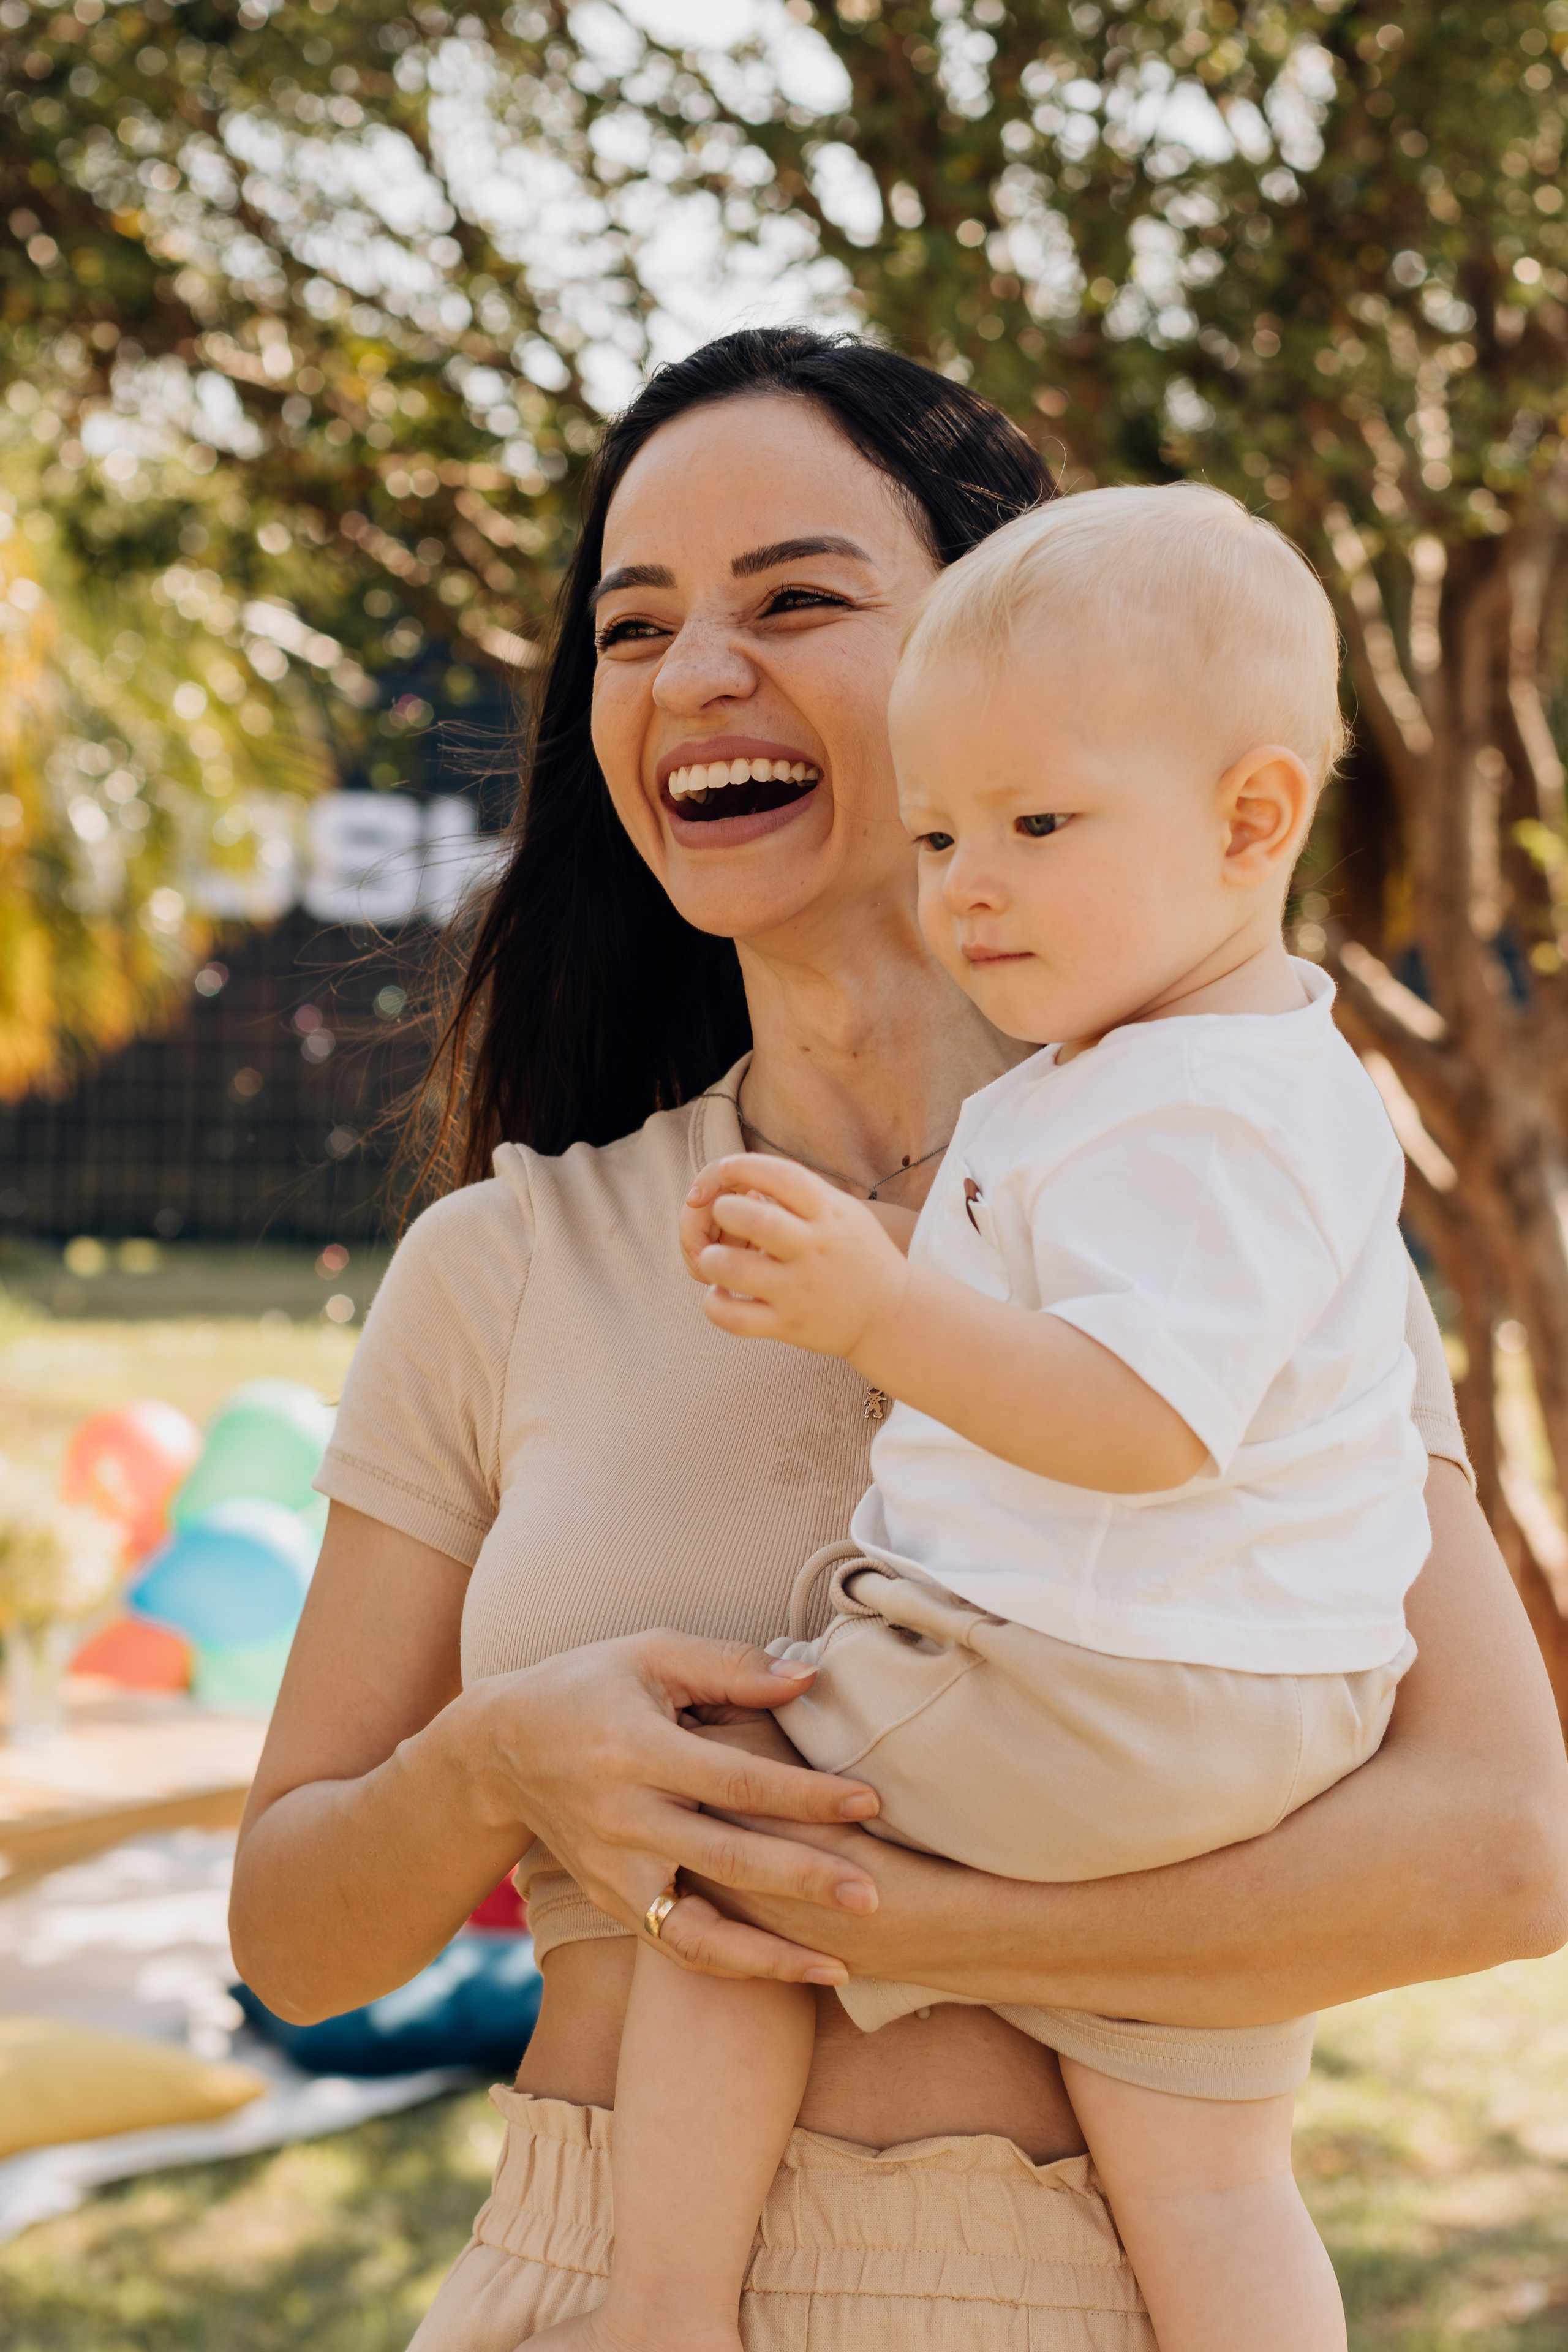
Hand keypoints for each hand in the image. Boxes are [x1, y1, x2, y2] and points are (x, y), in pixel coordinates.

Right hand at [464, 1630, 883, 1982]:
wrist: (502, 1748)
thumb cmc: (591, 1685)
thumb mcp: (652, 1654)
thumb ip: (732, 1666)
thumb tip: (810, 1677)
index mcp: (635, 1749)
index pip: (734, 1781)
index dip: (802, 1795)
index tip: (867, 1802)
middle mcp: (622, 1818)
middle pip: (726, 1859)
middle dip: (802, 1880)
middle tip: (873, 1895)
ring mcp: (614, 1869)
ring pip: (698, 1929)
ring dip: (772, 1954)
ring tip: (842, 1966)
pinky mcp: (611, 1900)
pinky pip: (677, 1945)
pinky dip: (734, 1966)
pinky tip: (790, 1972)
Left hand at [681, 1153, 910, 1361]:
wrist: (892, 1313)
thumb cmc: (857, 1253)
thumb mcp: (843, 1212)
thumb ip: (802, 1192)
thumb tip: (746, 1171)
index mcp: (828, 1215)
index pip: (784, 1176)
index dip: (745, 1166)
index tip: (725, 1169)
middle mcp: (813, 1249)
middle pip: (755, 1220)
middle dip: (724, 1209)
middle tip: (723, 1216)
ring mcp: (799, 1290)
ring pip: (734, 1269)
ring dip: (711, 1258)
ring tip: (715, 1257)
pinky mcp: (787, 1325)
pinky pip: (734, 1318)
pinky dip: (714, 1304)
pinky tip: (720, 1292)